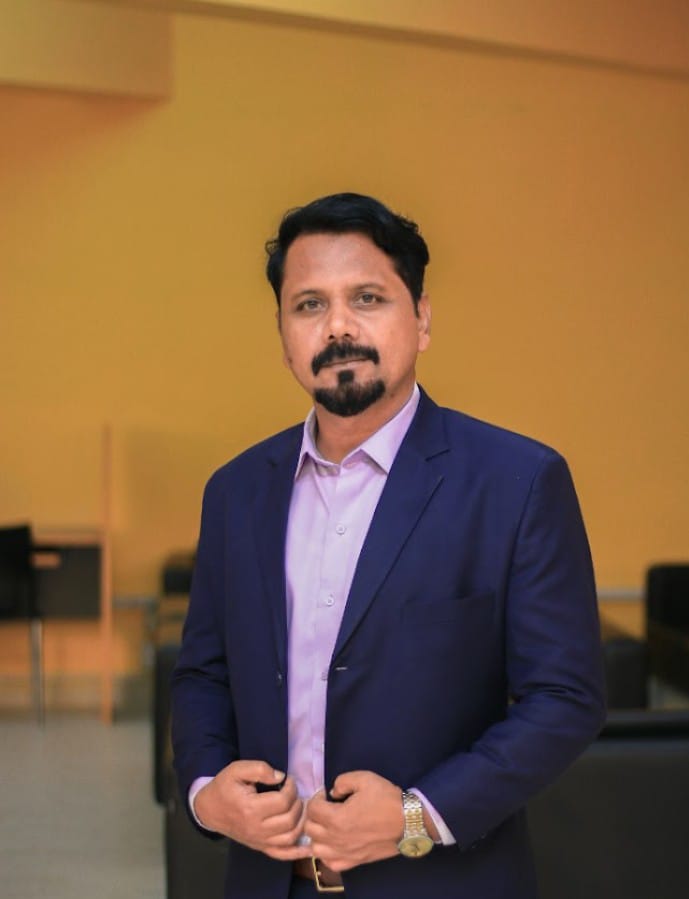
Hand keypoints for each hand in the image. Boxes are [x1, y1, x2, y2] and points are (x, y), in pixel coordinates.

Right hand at [194, 760, 310, 860]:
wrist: (210, 810)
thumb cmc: (224, 787)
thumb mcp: (237, 770)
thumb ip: (259, 769)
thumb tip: (280, 777)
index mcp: (250, 809)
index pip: (283, 801)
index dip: (291, 788)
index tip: (289, 779)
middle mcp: (256, 828)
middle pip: (290, 820)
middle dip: (298, 802)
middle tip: (294, 792)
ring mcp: (259, 841)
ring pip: (290, 837)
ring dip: (302, 822)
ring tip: (298, 807)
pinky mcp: (261, 847)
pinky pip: (283, 854)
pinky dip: (298, 851)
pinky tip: (309, 845)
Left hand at [303, 770, 403, 871]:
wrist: (408, 822)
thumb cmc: (386, 799)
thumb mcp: (364, 779)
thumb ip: (342, 781)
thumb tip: (332, 793)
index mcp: (337, 818)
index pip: (312, 809)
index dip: (317, 798)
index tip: (326, 795)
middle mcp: (337, 839)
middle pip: (310, 829)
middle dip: (315, 815)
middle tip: (326, 808)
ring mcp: (344, 853)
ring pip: (316, 849)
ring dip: (317, 836)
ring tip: (328, 826)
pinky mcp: (353, 862)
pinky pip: (329, 863)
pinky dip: (326, 853)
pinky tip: (334, 843)